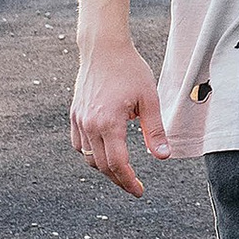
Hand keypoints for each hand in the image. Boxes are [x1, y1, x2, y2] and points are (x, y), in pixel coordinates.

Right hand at [72, 32, 166, 196]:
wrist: (103, 48)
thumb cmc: (129, 69)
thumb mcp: (149, 99)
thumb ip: (155, 130)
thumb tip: (163, 157)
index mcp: (109, 123)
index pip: (117, 164)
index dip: (128, 181)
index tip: (139, 191)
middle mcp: (89, 124)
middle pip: (101, 165)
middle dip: (118, 179)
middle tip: (134, 186)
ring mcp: (79, 120)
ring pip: (88, 157)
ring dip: (104, 168)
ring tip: (122, 171)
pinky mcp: (75, 114)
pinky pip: (79, 144)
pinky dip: (91, 154)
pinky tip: (104, 152)